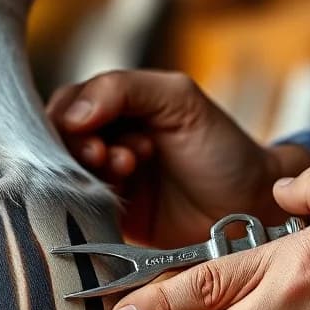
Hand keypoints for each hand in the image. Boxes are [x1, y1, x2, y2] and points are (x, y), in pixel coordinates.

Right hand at [47, 69, 309, 246]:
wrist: (252, 208)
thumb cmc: (223, 149)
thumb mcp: (179, 99)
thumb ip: (124, 89)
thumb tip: (71, 113)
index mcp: (118, 108)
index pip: (67, 105)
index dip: (68, 117)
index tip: (90, 129)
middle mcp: (106, 143)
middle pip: (57, 142)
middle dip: (76, 146)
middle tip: (106, 155)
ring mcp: (105, 182)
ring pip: (64, 177)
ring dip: (87, 172)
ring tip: (126, 167)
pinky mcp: (108, 220)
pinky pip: (77, 212)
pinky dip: (89, 203)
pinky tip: (119, 196)